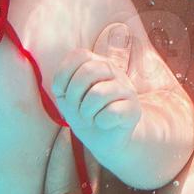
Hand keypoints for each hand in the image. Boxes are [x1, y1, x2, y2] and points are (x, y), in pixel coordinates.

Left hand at [50, 23, 140, 155]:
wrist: (106, 138)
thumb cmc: (85, 113)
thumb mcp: (67, 98)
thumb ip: (62, 85)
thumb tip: (60, 83)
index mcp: (96, 63)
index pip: (79, 55)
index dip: (64, 74)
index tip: (61, 92)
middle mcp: (113, 71)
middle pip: (88, 71)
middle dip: (73, 95)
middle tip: (76, 108)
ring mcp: (126, 89)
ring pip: (98, 93)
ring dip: (86, 111)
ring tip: (89, 117)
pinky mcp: (134, 109)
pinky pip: (112, 111)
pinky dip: (101, 121)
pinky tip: (103, 122)